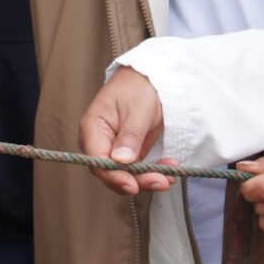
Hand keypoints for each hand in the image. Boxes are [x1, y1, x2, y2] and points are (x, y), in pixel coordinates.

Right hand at [79, 67, 173, 195]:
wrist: (150, 79)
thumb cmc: (138, 87)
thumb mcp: (137, 109)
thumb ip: (130, 135)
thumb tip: (121, 160)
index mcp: (93, 129)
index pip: (97, 160)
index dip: (113, 175)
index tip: (132, 184)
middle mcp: (99, 143)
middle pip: (111, 172)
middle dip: (136, 180)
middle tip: (160, 181)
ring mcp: (113, 149)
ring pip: (125, 175)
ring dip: (147, 178)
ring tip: (170, 176)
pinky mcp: (128, 153)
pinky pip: (137, 169)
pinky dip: (153, 172)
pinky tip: (168, 170)